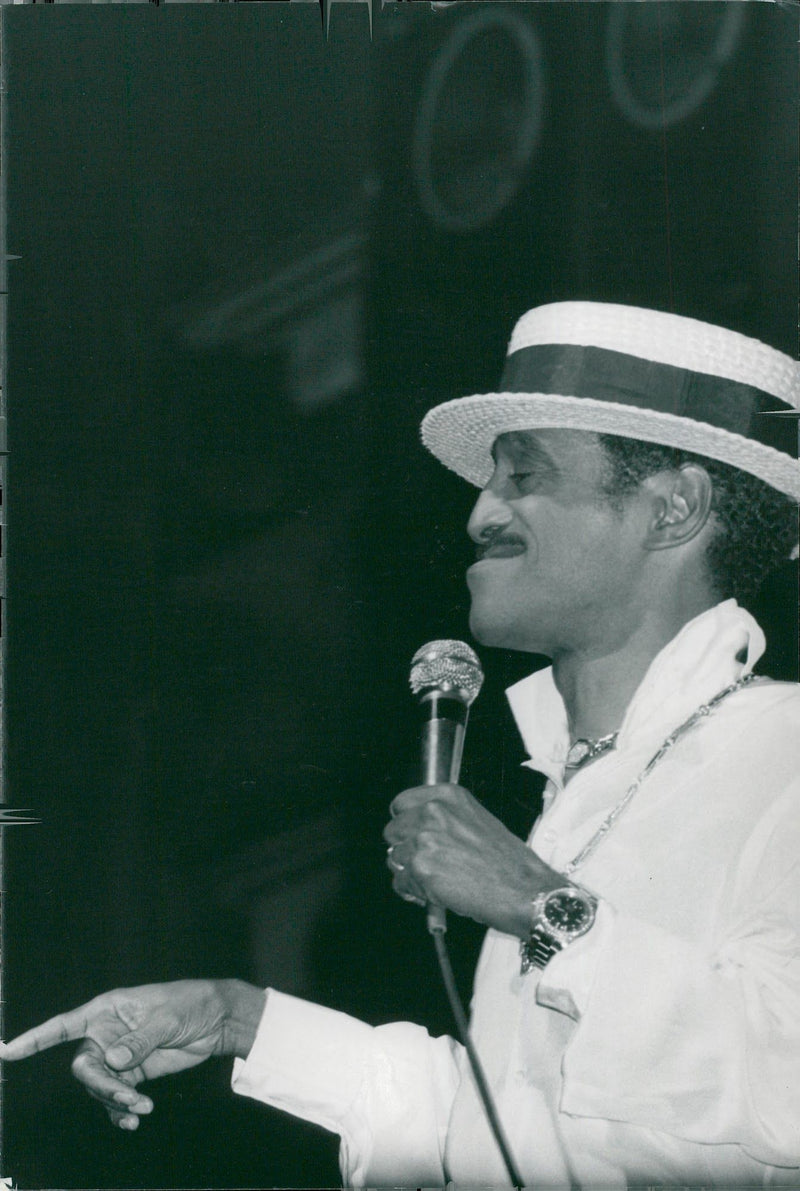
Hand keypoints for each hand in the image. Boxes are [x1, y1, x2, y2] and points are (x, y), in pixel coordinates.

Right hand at [0, 978, 265, 1130]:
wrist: (216, 1020)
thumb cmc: (189, 1004)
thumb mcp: (166, 1019)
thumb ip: (138, 1040)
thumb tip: (112, 1061)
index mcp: (106, 1010)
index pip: (63, 1025)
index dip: (35, 1039)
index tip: (8, 1051)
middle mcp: (106, 1034)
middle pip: (84, 1068)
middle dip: (101, 1087)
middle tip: (130, 1098)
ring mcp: (118, 1056)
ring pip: (98, 1087)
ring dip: (114, 1101)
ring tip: (140, 1109)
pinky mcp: (133, 1073)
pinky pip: (115, 1097)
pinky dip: (120, 1110)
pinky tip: (133, 1120)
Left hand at [383, 783, 565, 935]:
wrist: (522, 890)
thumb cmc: (507, 862)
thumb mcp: (476, 820)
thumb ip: (444, 819)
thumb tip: (415, 831)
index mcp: (447, 796)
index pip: (401, 803)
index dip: (405, 823)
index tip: (411, 835)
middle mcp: (433, 812)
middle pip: (392, 831)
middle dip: (405, 849)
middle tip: (425, 863)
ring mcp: (424, 839)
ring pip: (394, 859)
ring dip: (410, 873)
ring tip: (436, 881)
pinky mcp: (420, 868)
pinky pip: (400, 882)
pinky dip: (413, 892)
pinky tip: (435, 893)